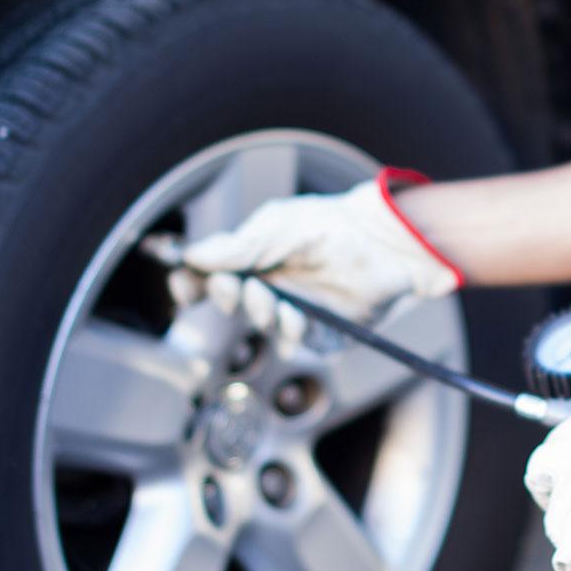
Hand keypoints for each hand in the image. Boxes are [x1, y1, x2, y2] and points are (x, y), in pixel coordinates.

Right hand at [169, 169, 459, 348]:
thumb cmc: (333, 226)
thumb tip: (192, 256)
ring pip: (263, 327)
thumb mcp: (277, 228)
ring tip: (272, 299)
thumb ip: (236, 246)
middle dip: (227, 298)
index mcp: (254, 258)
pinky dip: (291, 334)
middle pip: (232, 304)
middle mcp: (271, 286)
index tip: (185, 289)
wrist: (385, 239)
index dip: (194, 285)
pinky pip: (297, 344)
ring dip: (260, 315)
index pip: (212, 277)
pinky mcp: (324, 333)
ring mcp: (296, 310)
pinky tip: (296, 317)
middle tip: (233, 287)